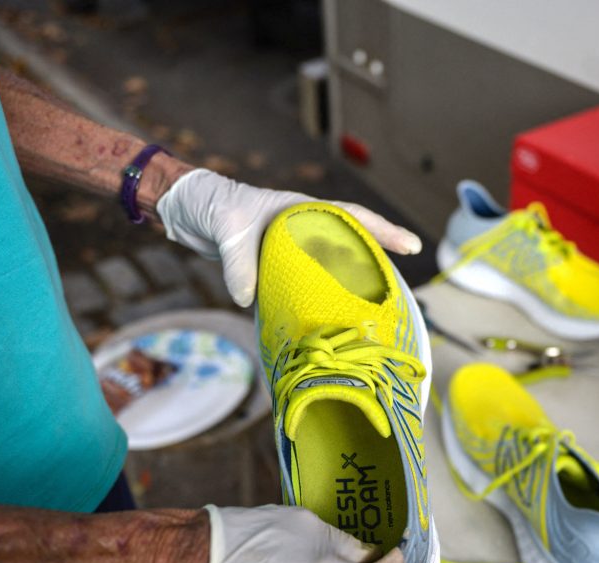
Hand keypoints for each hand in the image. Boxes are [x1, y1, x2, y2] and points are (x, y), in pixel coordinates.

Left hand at [156, 169, 422, 306]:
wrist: (186, 209)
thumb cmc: (211, 204)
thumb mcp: (227, 230)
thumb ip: (239, 264)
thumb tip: (248, 299)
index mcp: (301, 211)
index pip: (352, 217)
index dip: (383, 231)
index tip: (412, 246)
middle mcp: (301, 230)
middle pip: (347, 247)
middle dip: (375, 265)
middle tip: (397, 293)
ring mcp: (287, 249)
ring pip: (327, 269)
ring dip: (346, 288)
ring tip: (367, 313)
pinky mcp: (271, 267)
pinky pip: (300, 285)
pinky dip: (311, 302)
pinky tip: (320, 321)